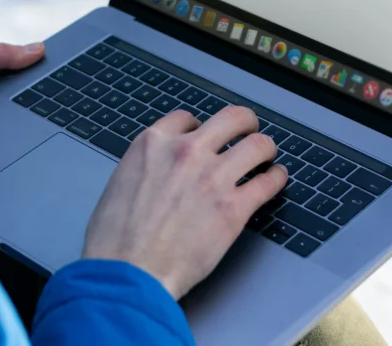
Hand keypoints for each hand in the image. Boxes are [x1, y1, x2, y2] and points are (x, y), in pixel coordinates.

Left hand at [0, 41, 44, 126]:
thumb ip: (1, 54)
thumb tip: (38, 48)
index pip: (11, 58)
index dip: (30, 66)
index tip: (52, 76)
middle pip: (8, 81)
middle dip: (21, 91)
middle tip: (39, 101)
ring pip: (1, 102)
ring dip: (9, 109)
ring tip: (22, 117)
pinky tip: (4, 127)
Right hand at [82, 106, 286, 299]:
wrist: (128, 272)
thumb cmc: (115, 240)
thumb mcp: (121, 183)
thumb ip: (147, 168)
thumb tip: (159, 173)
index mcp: (153, 144)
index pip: (187, 119)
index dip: (199, 127)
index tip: (205, 136)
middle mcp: (186, 152)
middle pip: (231, 118)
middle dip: (244, 123)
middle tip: (249, 130)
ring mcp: (213, 178)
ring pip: (257, 145)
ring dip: (265, 148)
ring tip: (267, 155)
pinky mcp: (234, 208)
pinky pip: (267, 182)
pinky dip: (276, 178)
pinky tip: (275, 179)